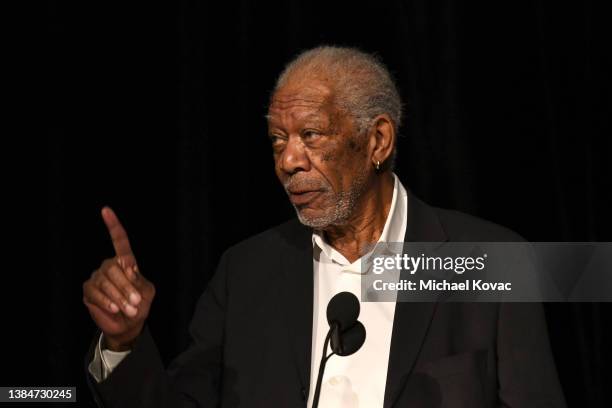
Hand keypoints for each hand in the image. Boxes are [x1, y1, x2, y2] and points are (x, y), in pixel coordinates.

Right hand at [83, 207, 155, 350]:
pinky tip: (114, 308)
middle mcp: (109, 266)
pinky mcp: (88, 290)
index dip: (113, 226)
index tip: (106, 210)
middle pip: (114, 268)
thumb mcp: (147, 293)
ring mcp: (97, 277)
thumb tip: (128, 267)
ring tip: (129, 309)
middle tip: (136, 302)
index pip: (119, 241)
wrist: (129, 325)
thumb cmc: (140, 305)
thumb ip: (139, 280)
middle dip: (126, 287)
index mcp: (125, 262)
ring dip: (118, 297)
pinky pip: (95, 292)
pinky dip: (106, 301)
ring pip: (105, 281)